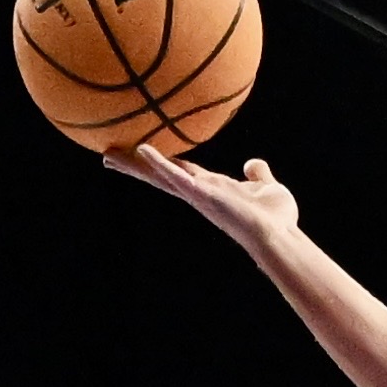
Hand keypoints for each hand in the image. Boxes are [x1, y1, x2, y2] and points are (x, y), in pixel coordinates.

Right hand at [107, 148, 304, 253]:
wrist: (279, 235)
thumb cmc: (275, 217)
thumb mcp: (267, 187)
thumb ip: (258, 175)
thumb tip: (253, 164)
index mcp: (211, 188)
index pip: (179, 171)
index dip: (160, 161)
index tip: (140, 152)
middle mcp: (199, 192)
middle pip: (161, 174)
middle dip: (134, 165)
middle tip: (107, 154)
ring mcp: (198, 195)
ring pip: (161, 176)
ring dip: (135, 165)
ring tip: (109, 154)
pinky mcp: (203, 195)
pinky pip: (178, 177)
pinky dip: (161, 164)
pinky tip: (143, 151)